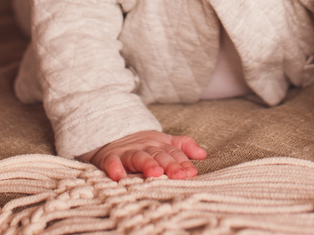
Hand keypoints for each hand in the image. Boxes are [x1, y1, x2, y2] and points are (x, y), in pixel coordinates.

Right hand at [80, 130, 206, 180]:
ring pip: (139, 157)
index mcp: (159, 145)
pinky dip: (114, 168)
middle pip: (159, 155)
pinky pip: (112, 162)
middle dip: (170, 165)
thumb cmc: (142, 146)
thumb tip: (203, 154)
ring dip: (147, 164)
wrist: (110, 136)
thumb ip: (183, 147)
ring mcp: (127, 152)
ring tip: (155, 173)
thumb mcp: (163, 143)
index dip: (183, 162)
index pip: (174, 153)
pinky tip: (119, 176)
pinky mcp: (110, 157)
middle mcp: (145, 147)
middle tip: (179, 175)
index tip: (191, 173)